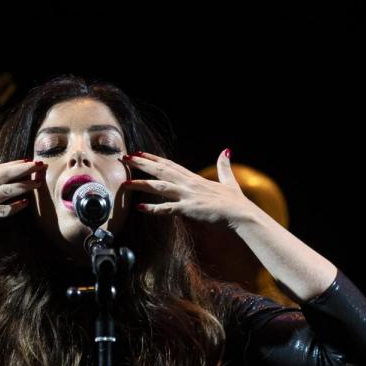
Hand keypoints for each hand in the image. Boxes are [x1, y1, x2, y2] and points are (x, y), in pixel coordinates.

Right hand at [0, 159, 45, 240]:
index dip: (13, 164)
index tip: (27, 160)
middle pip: (6, 174)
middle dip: (25, 168)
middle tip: (40, 164)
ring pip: (8, 189)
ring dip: (25, 185)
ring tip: (39, 182)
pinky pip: (3, 209)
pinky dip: (15, 206)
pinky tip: (26, 203)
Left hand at [122, 150, 254, 228]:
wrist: (241, 214)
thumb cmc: (235, 202)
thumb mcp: (229, 181)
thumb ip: (224, 167)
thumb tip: (226, 151)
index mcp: (195, 178)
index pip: (170, 165)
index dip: (153, 158)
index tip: (139, 153)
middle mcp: (189, 184)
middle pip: (161, 171)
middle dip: (141, 164)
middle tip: (124, 158)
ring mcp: (188, 195)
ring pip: (160, 187)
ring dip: (141, 184)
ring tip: (124, 183)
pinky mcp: (189, 209)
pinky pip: (168, 208)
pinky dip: (153, 208)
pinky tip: (140, 207)